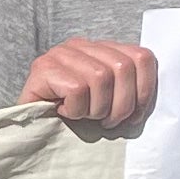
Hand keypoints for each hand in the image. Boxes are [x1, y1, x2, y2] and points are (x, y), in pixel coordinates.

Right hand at [20, 39, 157, 132]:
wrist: (30, 133)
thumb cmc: (73, 121)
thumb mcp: (108, 103)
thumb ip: (128, 91)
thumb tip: (149, 101)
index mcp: (103, 49)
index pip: (142, 57)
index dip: (144, 91)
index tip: (135, 116)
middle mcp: (81, 45)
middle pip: (123, 68)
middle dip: (121, 105)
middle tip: (106, 122)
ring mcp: (60, 54)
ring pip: (101, 77)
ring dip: (96, 109)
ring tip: (84, 116)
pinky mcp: (42, 68)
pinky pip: (77, 88)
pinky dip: (76, 109)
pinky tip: (64, 113)